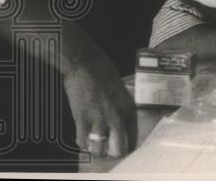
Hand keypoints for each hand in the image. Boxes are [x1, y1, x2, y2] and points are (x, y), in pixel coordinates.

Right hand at [62, 38, 136, 158]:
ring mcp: (99, 120)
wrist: (84, 63)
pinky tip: (82, 135)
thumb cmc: (103, 71)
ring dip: (96, 148)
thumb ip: (120, 107)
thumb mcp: (120, 90)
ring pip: (99, 150)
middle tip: (107, 148)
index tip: (121, 148)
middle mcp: (117, 117)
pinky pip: (82, 142)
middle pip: (118, 150)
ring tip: (94, 143)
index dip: (127, 146)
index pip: (133, 138)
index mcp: (129, 108)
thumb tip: (118, 123)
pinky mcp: (82, 120)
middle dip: (112, 151)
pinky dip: (81, 142)